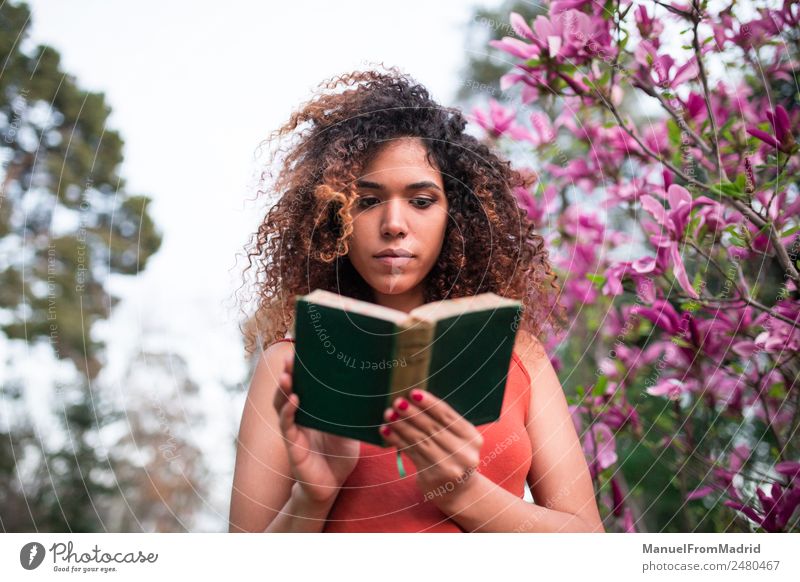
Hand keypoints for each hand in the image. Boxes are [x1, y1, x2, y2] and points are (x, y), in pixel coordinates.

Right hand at [273, 353, 359, 504]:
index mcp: (312, 411)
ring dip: (284, 389)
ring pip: (282, 405)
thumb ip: (350, 414)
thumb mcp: (349, 430)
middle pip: (288, 390)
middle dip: (289, 373)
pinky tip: (295, 400)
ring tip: (288, 375)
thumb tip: (367, 392)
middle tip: (292, 358)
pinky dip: (289, 411)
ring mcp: (293, 430)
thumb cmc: (339, 457)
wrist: (332, 485)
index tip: (302, 352)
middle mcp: (299, 417)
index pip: (302, 386)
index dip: (300, 371)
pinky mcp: (293, 445)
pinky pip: (287, 425)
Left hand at [379, 389, 483, 501]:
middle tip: (397, 401)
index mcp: (472, 437)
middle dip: (412, 413)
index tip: (413, 393)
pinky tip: (387, 431)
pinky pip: (412, 453)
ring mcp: (450, 466)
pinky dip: (398, 440)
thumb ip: (443, 423)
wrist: (460, 493)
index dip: (430, 403)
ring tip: (388, 414)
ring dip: (402, 425)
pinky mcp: (434, 476)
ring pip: (420, 440)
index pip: (448, 416)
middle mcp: (464, 452)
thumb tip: (413, 399)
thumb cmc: (454, 456)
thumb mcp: (457, 440)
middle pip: (433, 427)